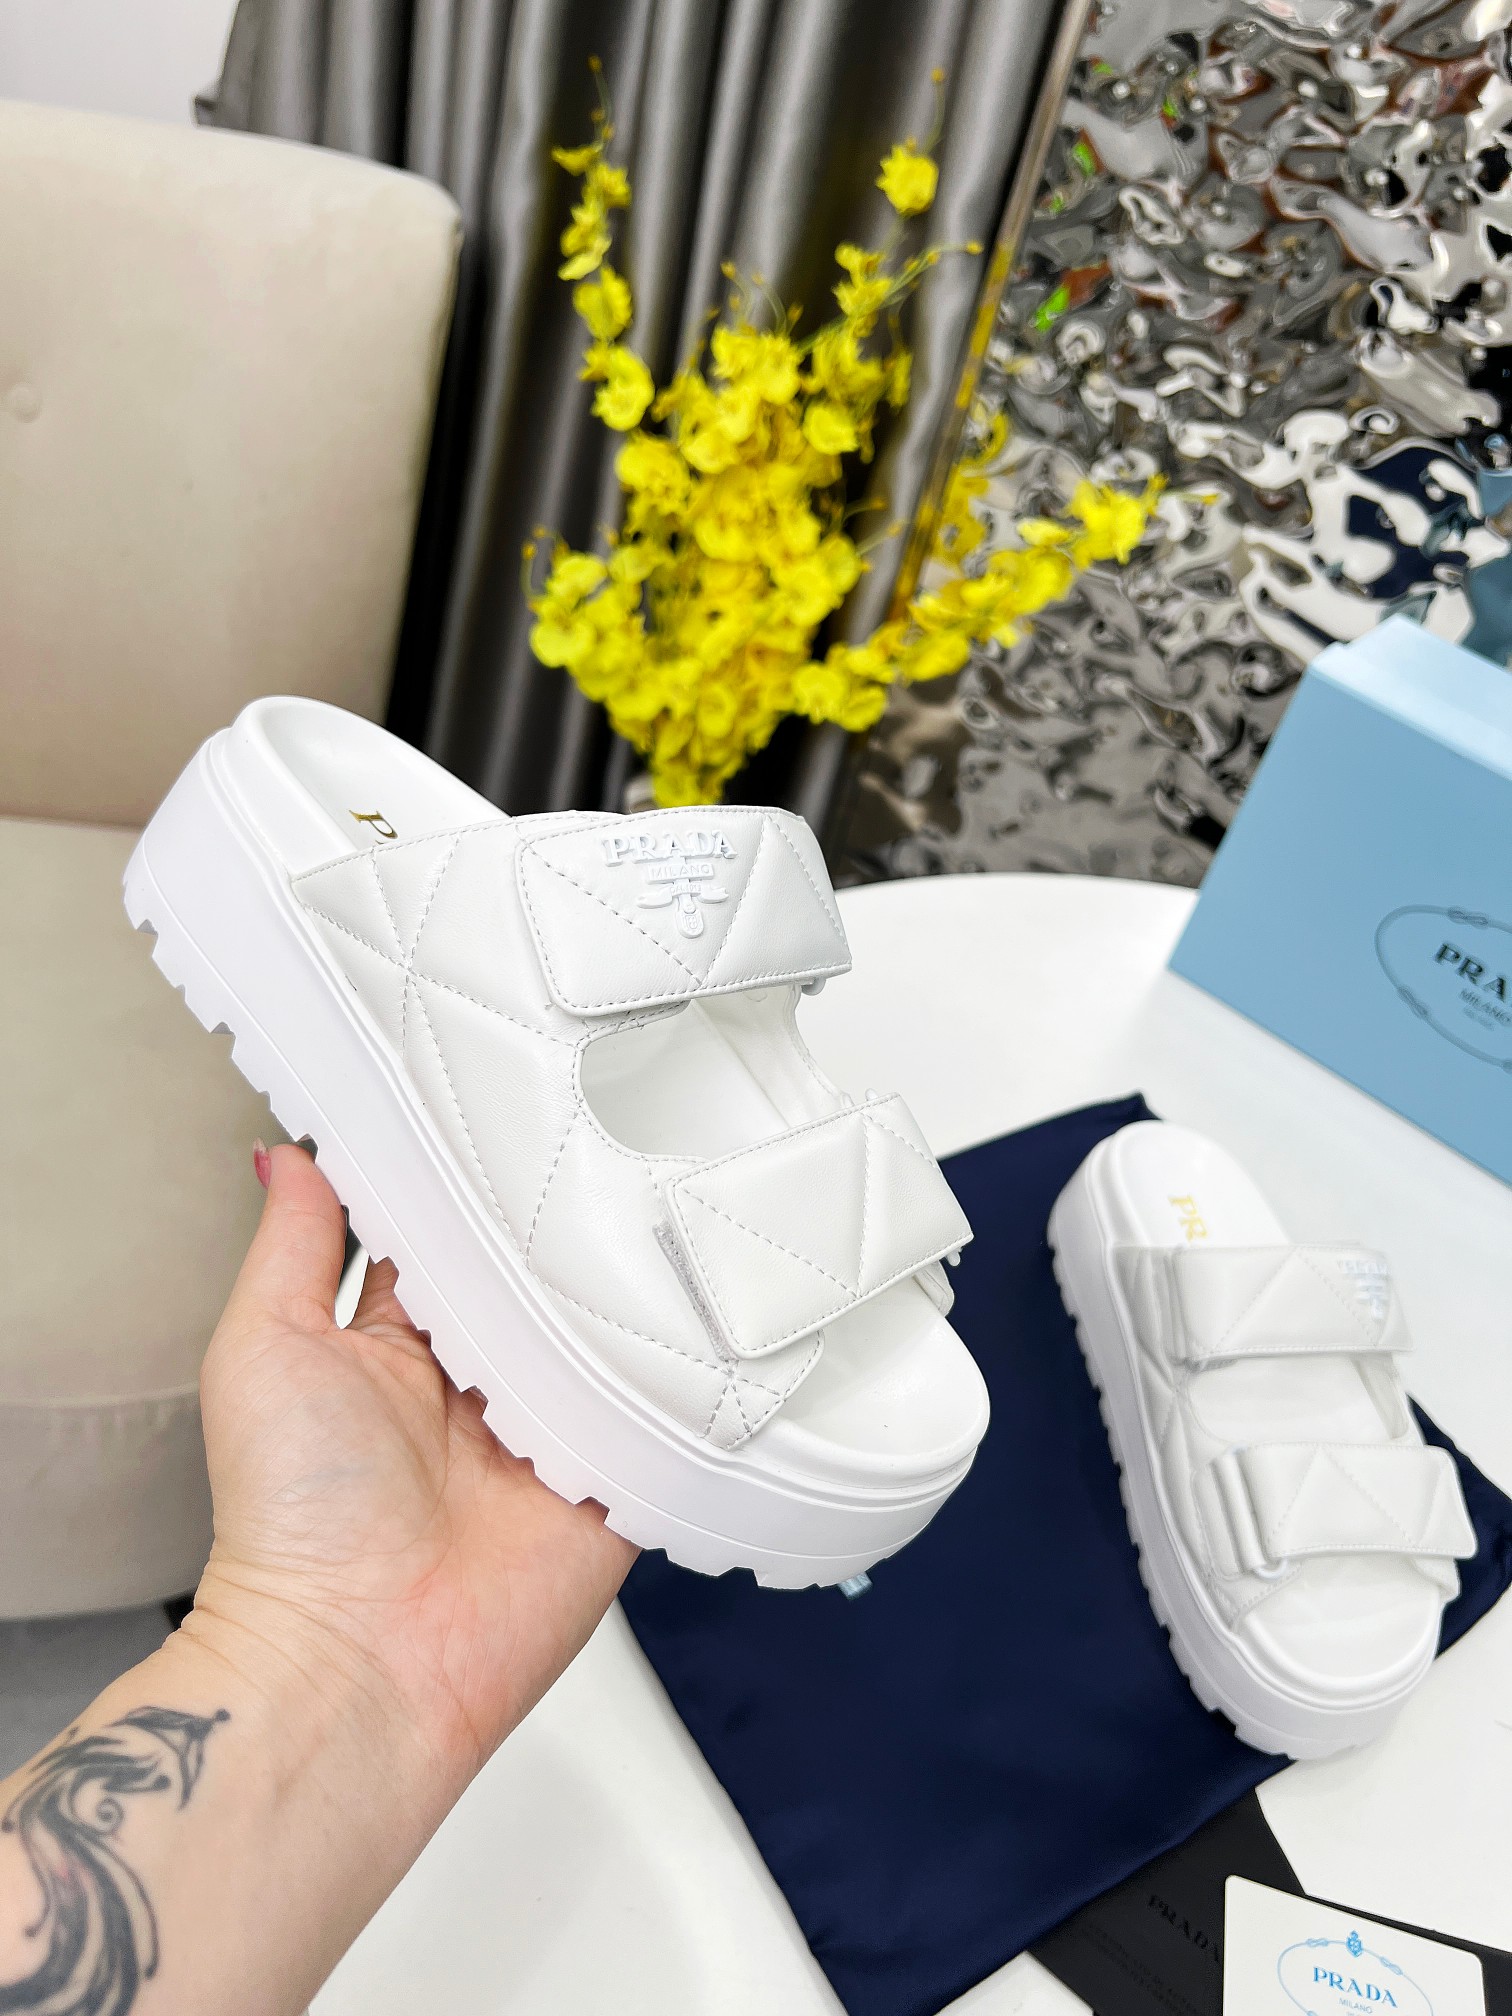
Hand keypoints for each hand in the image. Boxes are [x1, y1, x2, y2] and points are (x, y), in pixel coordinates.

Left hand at [187, 1141, 634, 1796]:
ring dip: (632, 1284)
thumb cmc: (290, 1518)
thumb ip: (290, 1246)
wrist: (358, 1661)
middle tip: (612, 1132)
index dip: (475, 1178)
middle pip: (541, 1275)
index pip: (450, 1237)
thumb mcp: (265, 1348)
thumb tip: (285, 1151)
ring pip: (609, 1330)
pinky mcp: (613, 1480)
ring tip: (675, 1197)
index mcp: (399, 1344)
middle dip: (569, 1220)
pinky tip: (713, 1305)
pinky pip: (665, 1408)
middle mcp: (480, 1381)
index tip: (509, 1098)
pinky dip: (686, 1368)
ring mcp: (552, 1429)